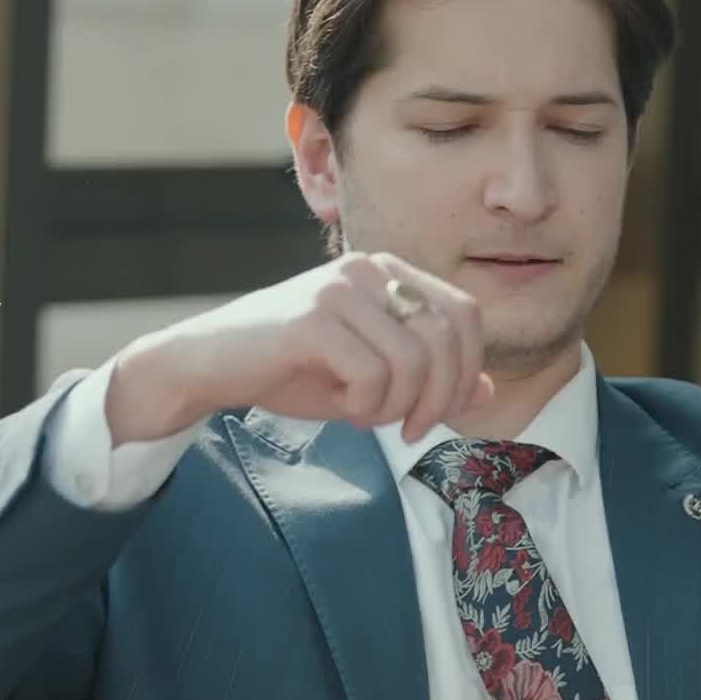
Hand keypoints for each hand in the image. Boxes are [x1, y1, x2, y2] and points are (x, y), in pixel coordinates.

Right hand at [104, 250, 494, 446]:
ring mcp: (340, 289)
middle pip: (447, 339)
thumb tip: (490, 390)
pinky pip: (372, 374)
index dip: (466, 372)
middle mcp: (369, 269)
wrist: (210, 366)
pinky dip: (365, 406)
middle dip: (438, 399)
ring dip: (396, 407)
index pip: (466, 316)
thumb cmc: (292, 370)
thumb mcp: (373, 379)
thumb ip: (431, 380)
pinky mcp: (314, 317)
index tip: (436, 414)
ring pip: (412, 363)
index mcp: (389, 273)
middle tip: (409, 430)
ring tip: (364, 414)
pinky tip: (342, 409)